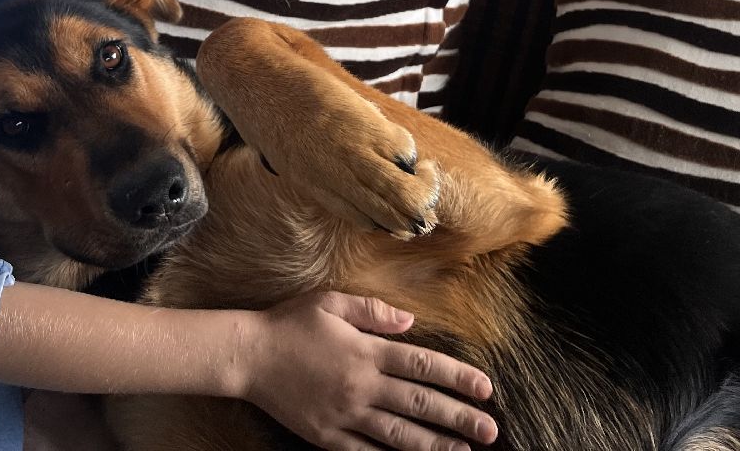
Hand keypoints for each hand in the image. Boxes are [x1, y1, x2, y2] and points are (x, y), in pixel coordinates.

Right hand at [238, 291, 497, 449]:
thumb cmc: (289, 323)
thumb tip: (410, 320)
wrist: (248, 356)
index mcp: (366, 350)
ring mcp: (346, 415)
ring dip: (436, 444)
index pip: (423, 365)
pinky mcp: (329, 436)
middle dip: (459, 416)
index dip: (457, 377)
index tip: (485, 388)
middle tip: (491, 429)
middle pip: (420, 403)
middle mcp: (361, 385)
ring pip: (400, 433)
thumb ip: (373, 311)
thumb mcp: (330, 302)